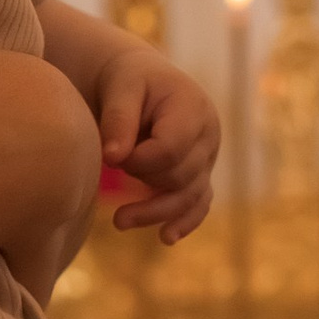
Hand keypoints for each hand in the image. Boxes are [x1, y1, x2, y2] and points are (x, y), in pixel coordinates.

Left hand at [97, 40, 219, 240]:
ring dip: (155, 213)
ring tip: (119, 222)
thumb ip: (119, 120)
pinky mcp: (199, 175)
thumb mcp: (120, 87)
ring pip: (188, 197)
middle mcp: (208, 136)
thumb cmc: (128, 79)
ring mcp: (206, 159)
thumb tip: (113, 158)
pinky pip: (198, 204)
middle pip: (179, 177)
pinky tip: (166, 238)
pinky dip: (184, 222)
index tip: (110, 157)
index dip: (138, 161)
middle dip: (142, 180)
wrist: (139, 80)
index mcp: (193, 109)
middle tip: (110, 170)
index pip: (170, 150)